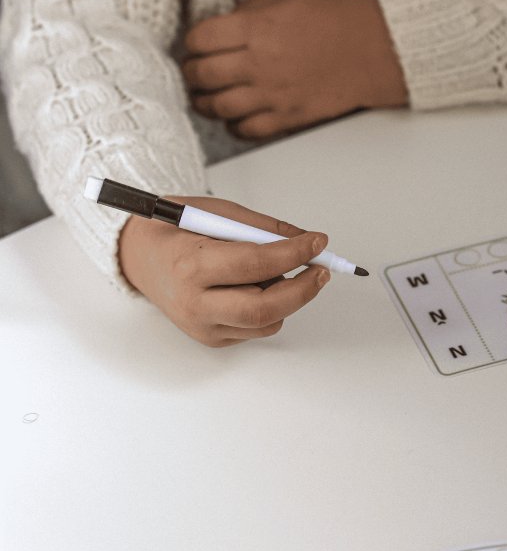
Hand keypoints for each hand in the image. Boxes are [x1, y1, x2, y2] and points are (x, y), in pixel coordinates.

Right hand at [118, 195, 330, 345]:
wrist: (141, 258)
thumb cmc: (177, 231)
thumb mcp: (216, 212)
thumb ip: (261, 228)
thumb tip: (305, 240)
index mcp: (192, 265)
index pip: (256, 264)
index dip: (294, 253)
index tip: (318, 241)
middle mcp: (194, 303)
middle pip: (264, 309)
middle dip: (303, 289)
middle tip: (323, 270)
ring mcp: (201, 327)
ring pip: (266, 323)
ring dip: (288, 298)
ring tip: (282, 271)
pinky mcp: (210, 339)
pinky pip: (256, 329)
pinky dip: (271, 309)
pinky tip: (259, 286)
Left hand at [181, 0, 407, 139]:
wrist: (378, 49)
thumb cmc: (340, 19)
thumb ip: (253, 10)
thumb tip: (227, 23)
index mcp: (257, 28)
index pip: (200, 38)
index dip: (193, 40)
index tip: (198, 41)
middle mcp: (259, 63)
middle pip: (202, 74)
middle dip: (192, 71)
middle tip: (195, 68)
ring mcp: (273, 94)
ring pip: (218, 107)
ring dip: (205, 101)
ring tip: (207, 94)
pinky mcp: (288, 117)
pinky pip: (246, 129)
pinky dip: (234, 124)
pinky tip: (235, 114)